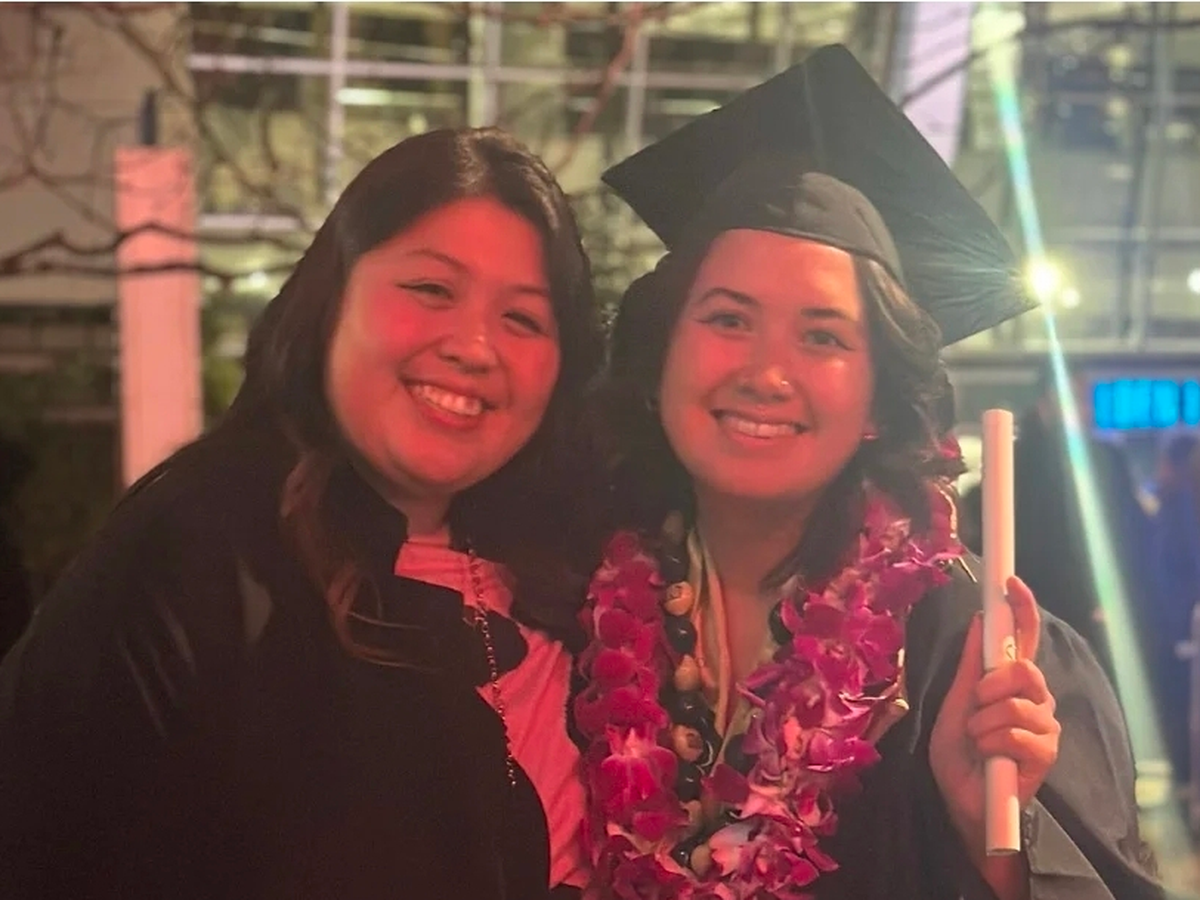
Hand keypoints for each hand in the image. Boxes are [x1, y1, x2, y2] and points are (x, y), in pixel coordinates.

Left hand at [929, 576, 1061, 853]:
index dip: (1021, 609)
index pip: (1024, 640)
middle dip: (991, 686)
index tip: (1010, 582)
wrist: (960, 798)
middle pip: (1025, 670)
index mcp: (1010, 682)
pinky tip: (989, 757)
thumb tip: (978, 620)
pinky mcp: (1046, 754)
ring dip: (984, 723)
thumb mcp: (954, 702)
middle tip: (974, 706)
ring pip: (1018, 704)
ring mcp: (1044, 726)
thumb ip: (969, 665)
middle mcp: (1035, 699)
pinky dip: (992, 744)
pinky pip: (1017, 734)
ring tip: (977, 739)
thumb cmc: (958, 751)